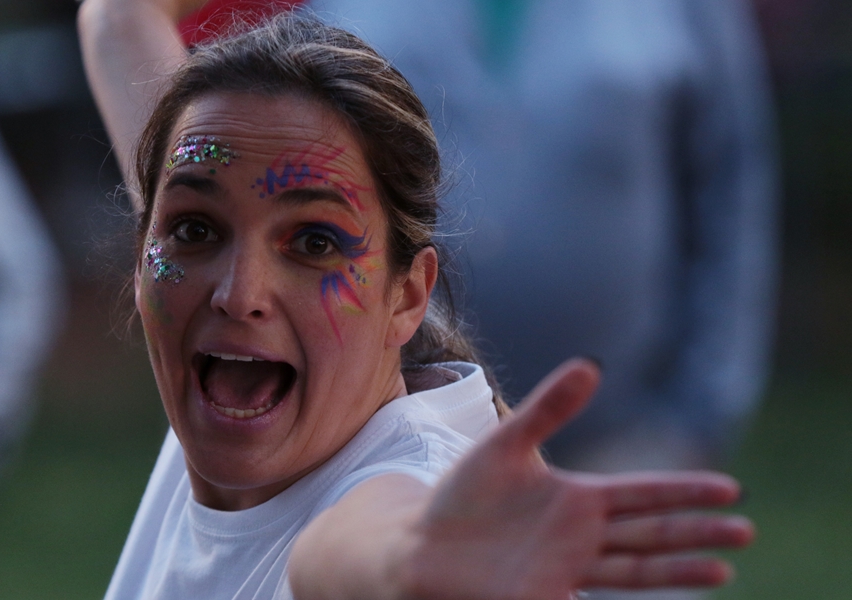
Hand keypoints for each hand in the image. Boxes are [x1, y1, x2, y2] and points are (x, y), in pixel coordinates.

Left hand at [399, 358, 753, 598]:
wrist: (420, 545)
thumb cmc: (462, 496)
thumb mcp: (505, 444)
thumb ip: (548, 409)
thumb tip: (591, 365)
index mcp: (579, 499)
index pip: (644, 494)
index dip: (685, 491)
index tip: (730, 489)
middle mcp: (581, 537)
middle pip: (651, 533)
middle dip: (697, 532)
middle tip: (745, 530)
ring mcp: (566, 571)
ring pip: (634, 570)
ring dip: (677, 571)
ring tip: (722, 572)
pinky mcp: (543, 599)